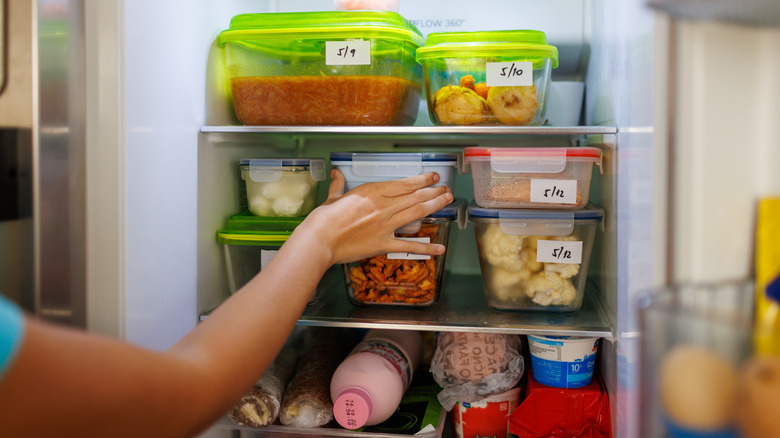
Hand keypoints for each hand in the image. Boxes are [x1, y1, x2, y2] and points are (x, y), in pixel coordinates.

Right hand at [293, 169, 452, 265]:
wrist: (320, 239)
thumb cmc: (324, 219)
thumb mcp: (333, 198)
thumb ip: (339, 186)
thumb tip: (336, 174)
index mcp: (372, 192)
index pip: (404, 184)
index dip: (422, 180)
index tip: (433, 178)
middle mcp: (383, 206)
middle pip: (414, 196)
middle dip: (433, 192)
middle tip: (446, 190)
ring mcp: (385, 225)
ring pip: (416, 212)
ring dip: (434, 206)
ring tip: (447, 202)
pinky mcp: (383, 244)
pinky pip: (408, 246)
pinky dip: (426, 248)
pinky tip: (439, 248)